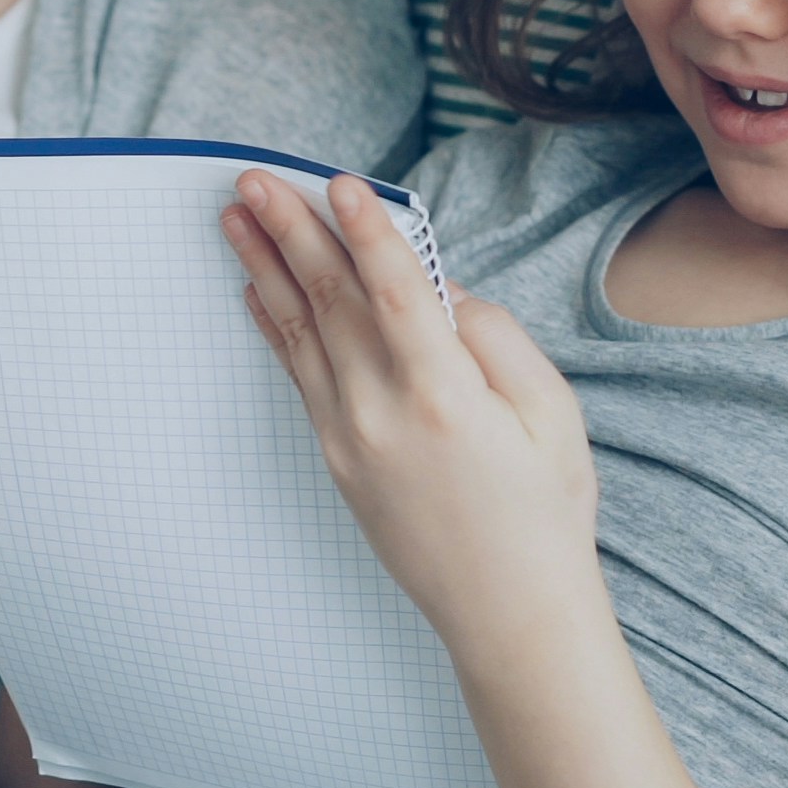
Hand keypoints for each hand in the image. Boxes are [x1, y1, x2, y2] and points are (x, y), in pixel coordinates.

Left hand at [220, 171, 603, 645]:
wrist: (507, 611)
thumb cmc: (543, 511)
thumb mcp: (552, 413)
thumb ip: (496, 338)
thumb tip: (442, 289)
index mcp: (447, 394)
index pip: (397, 291)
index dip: (366, 231)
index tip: (336, 181)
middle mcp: (384, 412)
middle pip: (332, 300)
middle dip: (291, 230)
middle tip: (254, 176)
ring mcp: (350, 437)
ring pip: (302, 331)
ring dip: (266, 266)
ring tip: (235, 215)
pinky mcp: (336, 458)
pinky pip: (298, 375)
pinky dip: (275, 326)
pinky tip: (257, 289)